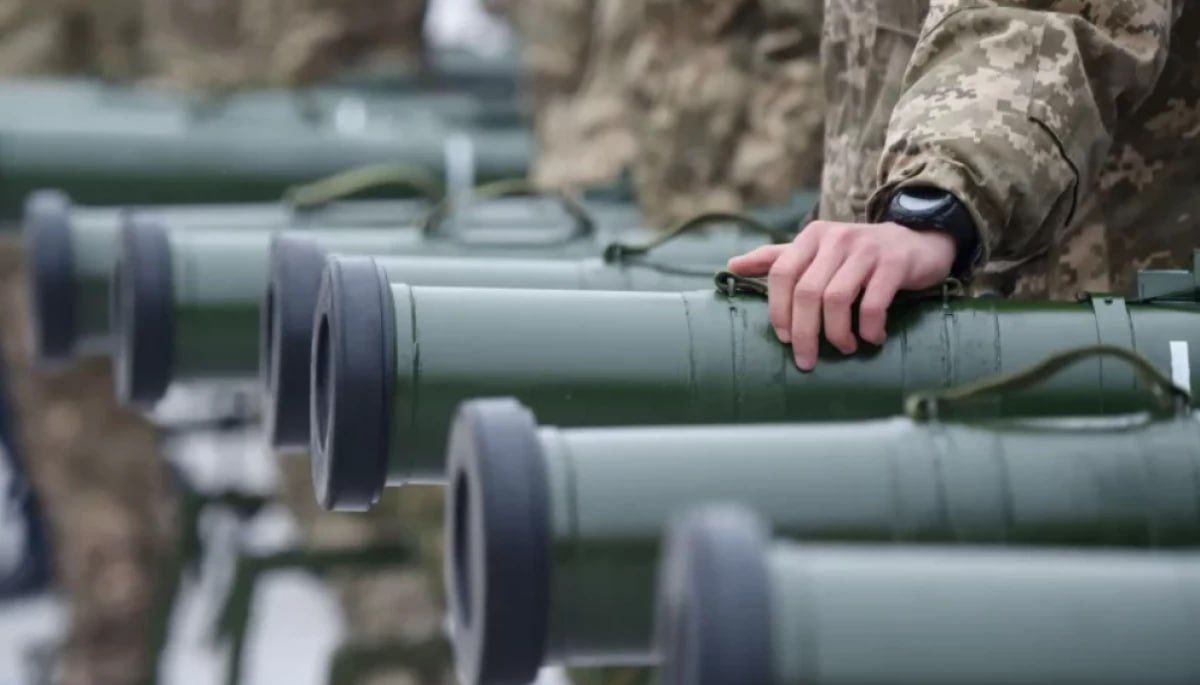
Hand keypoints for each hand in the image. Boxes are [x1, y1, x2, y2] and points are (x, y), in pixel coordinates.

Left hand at [727, 221, 954, 370]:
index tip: (783, 339)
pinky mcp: (894, 263)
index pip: (781, 274)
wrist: (917, 241)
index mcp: (812, 236)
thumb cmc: (858, 256)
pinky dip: (869, 328)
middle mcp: (836, 238)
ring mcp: (866, 249)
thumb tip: (731, 266)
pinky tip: (871, 338)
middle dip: (804, 332)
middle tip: (807, 359)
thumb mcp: (816, 251)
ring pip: (837, 299)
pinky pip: (873, 303)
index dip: (778, 310)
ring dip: (837, 333)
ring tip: (844, 348)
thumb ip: (776, 259)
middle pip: (806, 292)